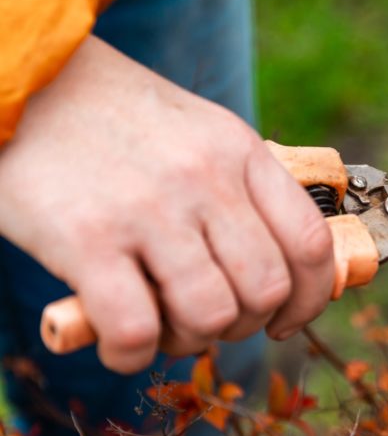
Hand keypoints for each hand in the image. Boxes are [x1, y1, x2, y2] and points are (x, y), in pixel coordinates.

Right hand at [0, 37, 334, 372]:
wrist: (22, 79)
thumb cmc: (110, 119)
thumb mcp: (197, 132)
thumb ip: (239, 190)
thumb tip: (276, 275)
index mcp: (239, 152)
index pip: (311, 242)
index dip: (310, 299)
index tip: (285, 320)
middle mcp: (205, 179)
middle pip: (266, 289)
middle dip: (242, 324)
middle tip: (205, 320)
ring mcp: (149, 209)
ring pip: (211, 316)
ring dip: (189, 341)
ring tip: (159, 326)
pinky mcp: (86, 239)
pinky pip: (136, 331)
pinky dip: (131, 356)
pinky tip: (116, 344)